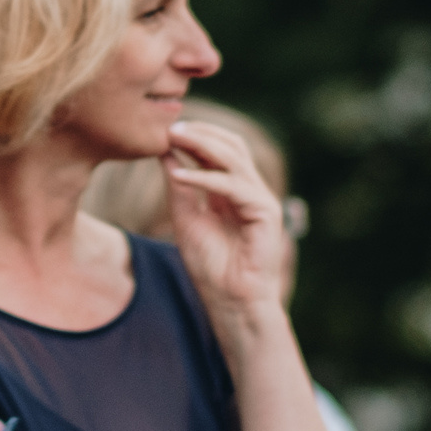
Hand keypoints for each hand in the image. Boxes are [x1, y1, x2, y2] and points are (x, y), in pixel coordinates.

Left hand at [161, 120, 289, 320]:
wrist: (231, 303)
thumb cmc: (210, 268)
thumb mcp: (186, 218)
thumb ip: (180, 186)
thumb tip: (165, 152)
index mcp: (234, 191)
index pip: (220, 149)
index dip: (196, 136)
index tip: (165, 130)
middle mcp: (250, 191)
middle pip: (232, 145)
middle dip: (201, 133)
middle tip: (170, 127)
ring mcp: (261, 200)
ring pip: (235, 158)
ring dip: (202, 145)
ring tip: (174, 139)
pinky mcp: (266, 213)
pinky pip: (234, 186)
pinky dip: (206, 177)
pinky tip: (180, 174)